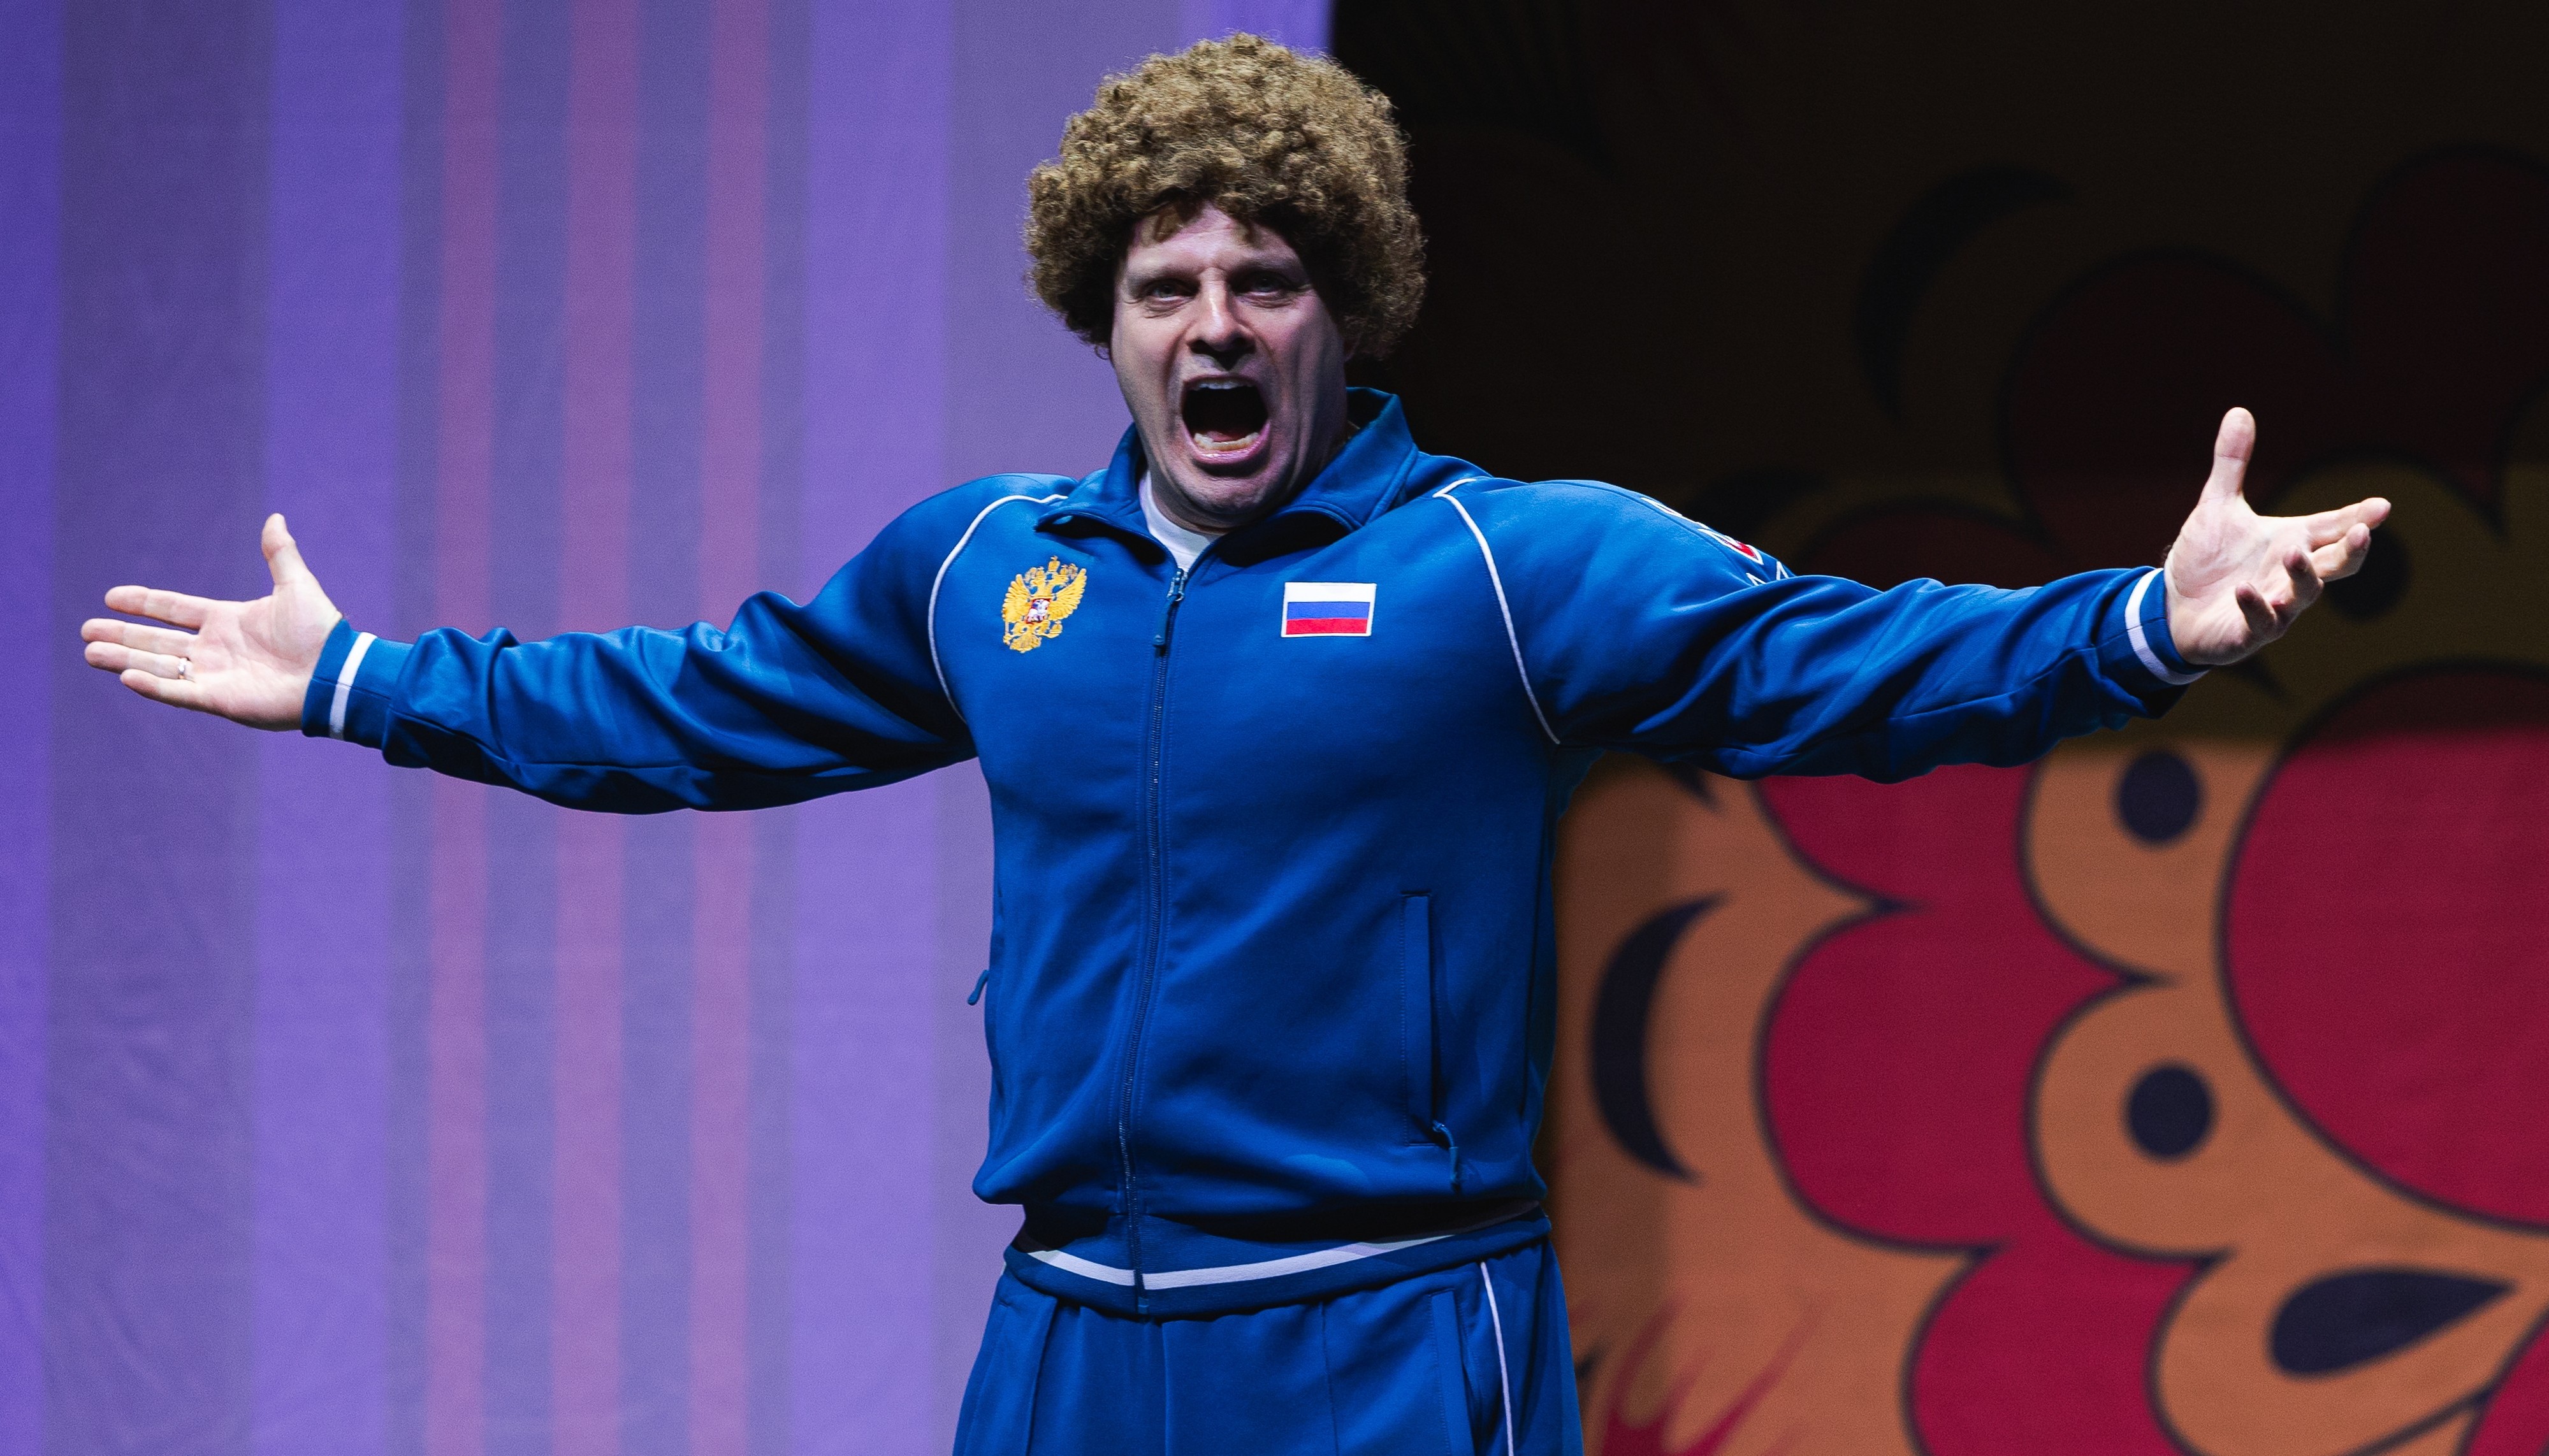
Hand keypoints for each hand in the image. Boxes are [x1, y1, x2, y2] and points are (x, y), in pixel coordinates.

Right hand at [80, 513, 343, 730]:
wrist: (336, 673)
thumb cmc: (321, 633)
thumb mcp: (296, 586)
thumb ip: (279, 554)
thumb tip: (275, 518)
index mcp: (227, 620)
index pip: (174, 609)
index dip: (144, 603)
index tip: (111, 596)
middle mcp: (215, 648)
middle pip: (157, 640)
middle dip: (122, 635)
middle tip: (86, 631)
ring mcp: (215, 675)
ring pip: (158, 666)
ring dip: (124, 659)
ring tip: (91, 652)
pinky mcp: (220, 700)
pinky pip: (178, 692)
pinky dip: (153, 685)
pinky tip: (126, 676)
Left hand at [2163, 408, 2390, 666]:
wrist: (2171, 606)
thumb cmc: (2205, 560)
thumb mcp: (2218, 506)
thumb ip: (2232, 464)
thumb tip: (2239, 410)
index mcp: (2291, 542)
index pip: (2333, 528)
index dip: (2359, 518)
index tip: (2383, 506)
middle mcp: (2290, 575)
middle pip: (2335, 565)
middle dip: (2352, 551)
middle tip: (2362, 533)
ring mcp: (2274, 607)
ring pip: (2304, 595)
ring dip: (2304, 576)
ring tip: (2295, 553)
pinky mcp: (2248, 633)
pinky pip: (2262, 624)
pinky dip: (2257, 607)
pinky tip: (2246, 590)